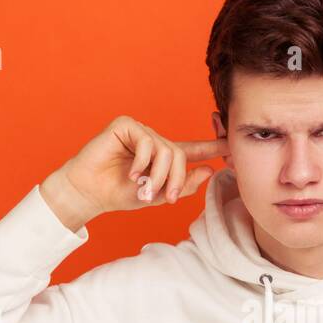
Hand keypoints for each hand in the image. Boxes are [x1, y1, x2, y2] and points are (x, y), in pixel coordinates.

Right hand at [41, 115, 227, 229]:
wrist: (90, 193)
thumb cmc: (118, 194)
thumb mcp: (157, 196)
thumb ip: (182, 185)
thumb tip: (208, 170)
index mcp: (162, 158)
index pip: (192, 150)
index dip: (213, 147)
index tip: (232, 144)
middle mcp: (154, 142)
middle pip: (179, 154)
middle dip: (175, 178)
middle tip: (166, 197)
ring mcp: (140, 132)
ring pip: (165, 149)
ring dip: (158, 175)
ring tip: (143, 189)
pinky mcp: (126, 126)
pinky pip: (147, 141)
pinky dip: (142, 162)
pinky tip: (131, 174)